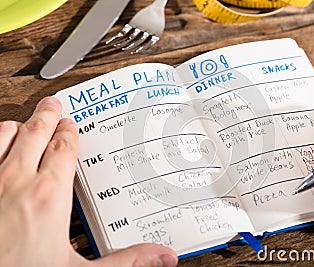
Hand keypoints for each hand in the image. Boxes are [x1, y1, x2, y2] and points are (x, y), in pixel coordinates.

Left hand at [0, 97, 177, 266]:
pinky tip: (0, 146)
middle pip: (34, 133)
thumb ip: (124, 260)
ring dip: (17, 126)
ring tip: (26, 123)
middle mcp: (16, 181)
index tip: (71, 124)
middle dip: (45, 115)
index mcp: (49, 196)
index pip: (63, 149)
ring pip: (3, 135)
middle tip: (53, 104)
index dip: (68, 133)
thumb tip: (161, 256)